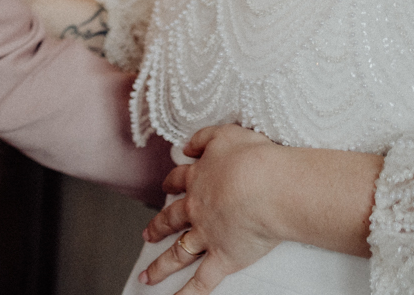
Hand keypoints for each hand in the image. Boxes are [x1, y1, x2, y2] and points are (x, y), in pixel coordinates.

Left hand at [139, 125, 281, 292]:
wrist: (266, 185)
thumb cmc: (253, 158)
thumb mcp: (225, 134)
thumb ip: (204, 138)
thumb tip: (188, 145)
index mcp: (198, 179)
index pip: (179, 180)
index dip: (171, 183)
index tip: (165, 186)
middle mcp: (196, 208)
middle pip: (170, 219)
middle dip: (157, 228)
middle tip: (146, 235)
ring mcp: (206, 235)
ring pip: (178, 252)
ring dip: (161, 266)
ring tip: (147, 277)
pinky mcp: (223, 257)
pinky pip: (202, 280)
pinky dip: (188, 294)